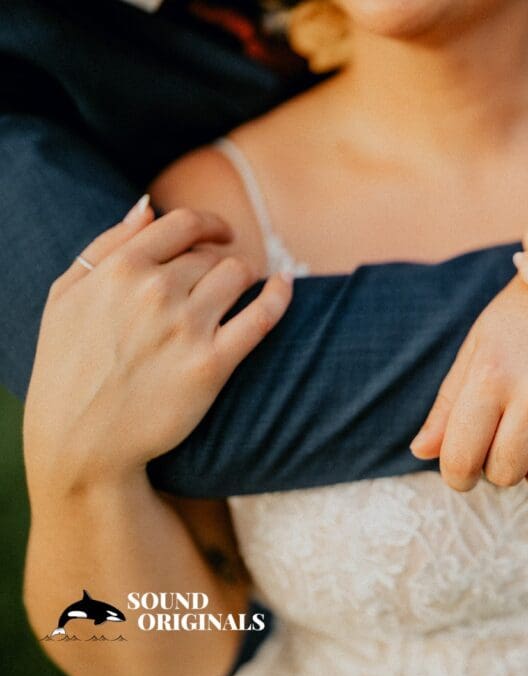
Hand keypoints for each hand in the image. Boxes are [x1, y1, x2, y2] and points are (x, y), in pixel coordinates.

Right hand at [23, 198, 292, 493]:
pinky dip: (280, 294)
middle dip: (218, 262)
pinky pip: (263, 314)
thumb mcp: (66, 296)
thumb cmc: (68, 365)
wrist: (80, 439)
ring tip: (242, 289)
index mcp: (120, 269)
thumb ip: (107, 245)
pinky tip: (285, 285)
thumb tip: (147, 208)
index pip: (183, 223)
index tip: (221, 234)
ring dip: (245, 277)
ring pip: (238, 275)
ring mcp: (187, 327)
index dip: (209, 224)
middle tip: (216, 282)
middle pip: (212, 255)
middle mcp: (156, 292)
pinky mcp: (213, 364)